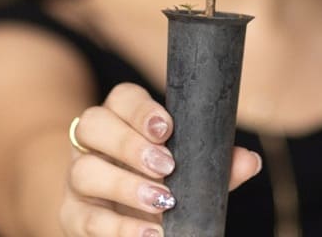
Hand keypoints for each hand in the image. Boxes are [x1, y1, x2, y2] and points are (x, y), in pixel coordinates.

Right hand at [60, 82, 262, 235]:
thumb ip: (214, 166)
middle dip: (129, 143)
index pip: (121, 99)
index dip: (141, 110)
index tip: (166, 128)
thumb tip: (248, 160)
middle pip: (93, 125)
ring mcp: (77, 180)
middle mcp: (91, 144)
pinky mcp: (73, 216)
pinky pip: (88, 220)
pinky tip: (151, 235)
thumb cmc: (159, 185)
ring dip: (126, 186)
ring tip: (162, 201)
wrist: (116, 221)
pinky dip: (120, 229)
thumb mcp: (187, 172)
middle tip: (167, 166)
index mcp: (120, 120)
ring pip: (85, 171)